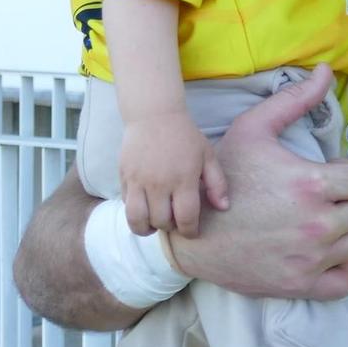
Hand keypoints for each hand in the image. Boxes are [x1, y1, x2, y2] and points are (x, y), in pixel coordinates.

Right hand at [118, 109, 228, 237]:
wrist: (154, 115)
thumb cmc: (185, 136)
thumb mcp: (207, 156)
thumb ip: (217, 183)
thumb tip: (223, 208)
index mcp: (183, 179)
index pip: (186, 219)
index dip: (190, 231)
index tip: (192, 231)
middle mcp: (159, 183)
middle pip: (162, 222)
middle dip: (170, 227)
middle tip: (175, 221)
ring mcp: (139, 181)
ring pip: (137, 220)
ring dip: (146, 228)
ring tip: (154, 223)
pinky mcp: (125, 177)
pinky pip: (126, 204)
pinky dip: (135, 211)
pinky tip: (145, 206)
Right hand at [166, 66, 347, 301]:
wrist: (191, 233)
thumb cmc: (225, 177)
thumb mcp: (253, 129)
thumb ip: (295, 100)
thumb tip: (327, 71)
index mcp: (312, 184)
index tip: (344, 175)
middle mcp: (318, 224)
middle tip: (329, 197)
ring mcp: (311, 258)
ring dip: (347, 231)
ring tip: (323, 221)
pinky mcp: (301, 284)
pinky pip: (344, 280)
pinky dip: (338, 267)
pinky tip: (321, 252)